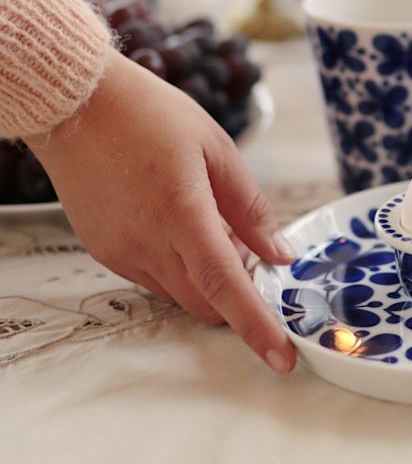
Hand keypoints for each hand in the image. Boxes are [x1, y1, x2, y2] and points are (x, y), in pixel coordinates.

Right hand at [27, 49, 295, 373]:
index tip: (282, 358)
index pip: (226, 286)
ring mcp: (121, 252)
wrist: (76, 104)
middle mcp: (147, 243)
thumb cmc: (148, 113)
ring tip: (207, 219)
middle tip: (247, 247)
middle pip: (206, 302)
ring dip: (205, 278)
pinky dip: (176, 266)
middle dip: (236, 294)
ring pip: (179, 293)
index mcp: (182, 213)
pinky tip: (176, 222)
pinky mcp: (104, 251)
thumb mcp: (215, 147)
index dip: (257, 326)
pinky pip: (152, 278)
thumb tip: (279, 253)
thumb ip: (250, 207)